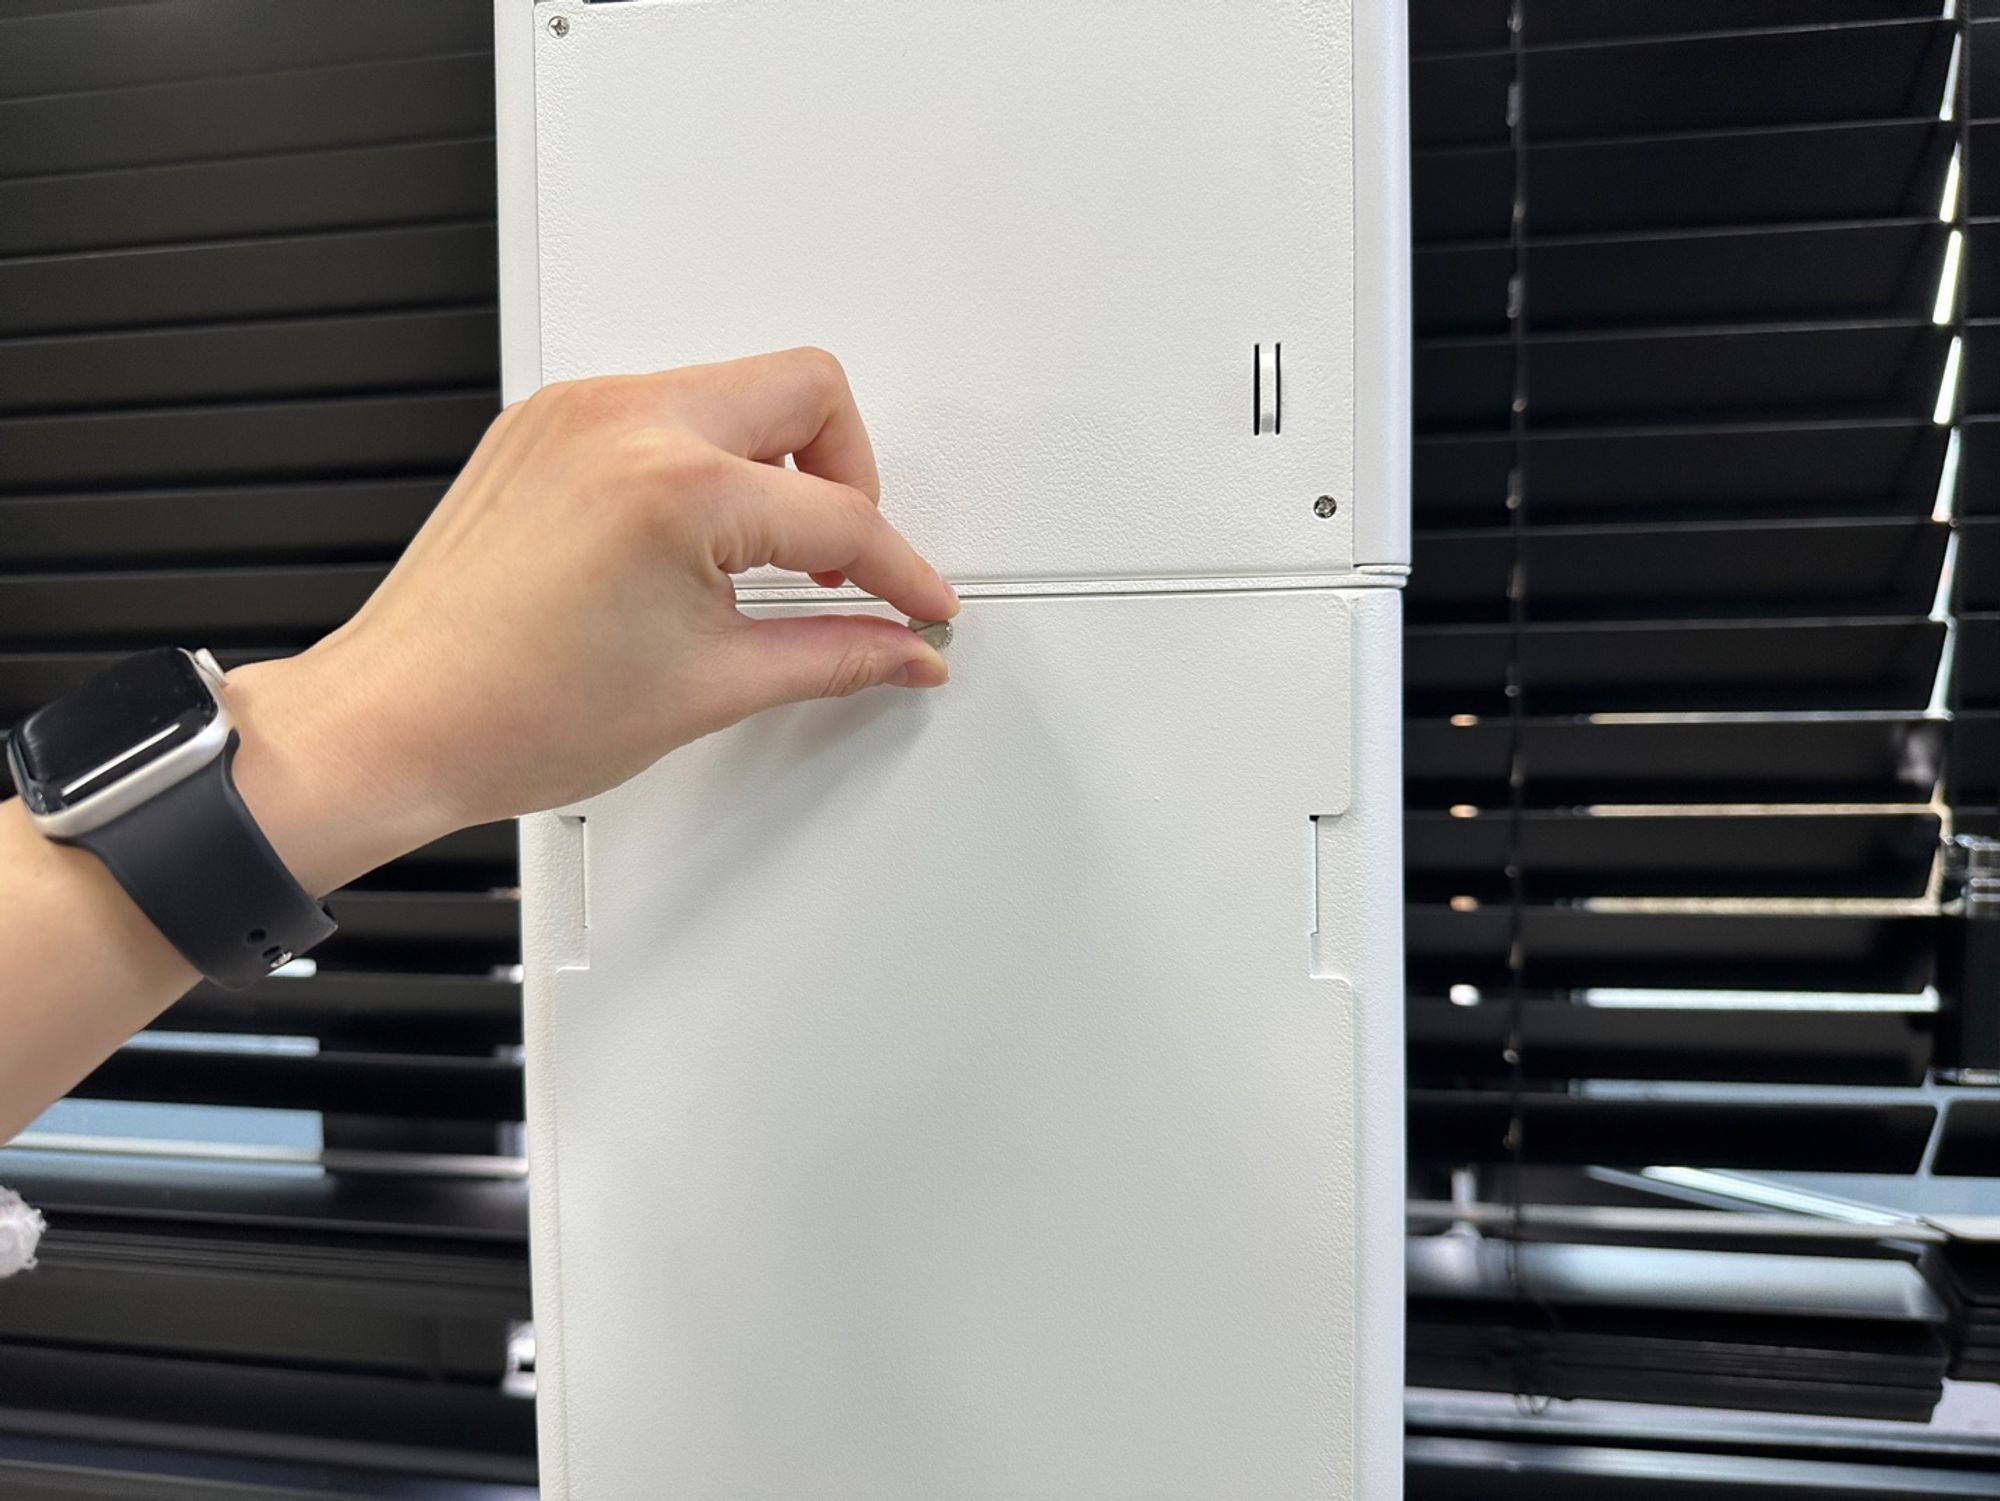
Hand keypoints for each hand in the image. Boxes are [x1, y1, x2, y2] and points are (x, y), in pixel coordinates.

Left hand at [225, 348, 958, 895]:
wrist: (394, 724)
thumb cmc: (510, 713)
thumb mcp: (710, 688)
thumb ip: (833, 655)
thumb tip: (899, 647)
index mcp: (674, 485)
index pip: (839, 513)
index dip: (899, 571)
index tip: (917, 604)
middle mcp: (624, 419)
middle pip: (807, 390)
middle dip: (851, 474)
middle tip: (845, 560)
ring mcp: (575, 411)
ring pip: (735, 384)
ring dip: (776, 460)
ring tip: (766, 555)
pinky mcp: (543, 423)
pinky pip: (663, 403)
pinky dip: (705, 457)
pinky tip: (695, 536)